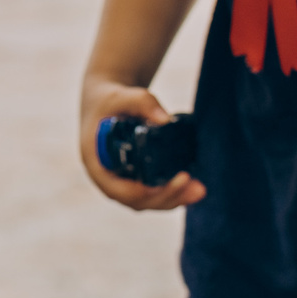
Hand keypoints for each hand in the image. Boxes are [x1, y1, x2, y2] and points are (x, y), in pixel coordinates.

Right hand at [79, 79, 205, 211]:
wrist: (105, 103)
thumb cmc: (109, 100)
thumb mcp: (120, 96)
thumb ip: (141, 102)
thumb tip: (166, 120)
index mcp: (96, 163)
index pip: (118, 190)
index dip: (145, 192)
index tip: (173, 182)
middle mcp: (108, 178)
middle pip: (137, 200)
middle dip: (168, 197)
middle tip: (195, 188)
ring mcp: (122, 182)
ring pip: (147, 201)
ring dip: (174, 199)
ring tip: (199, 190)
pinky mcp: (135, 180)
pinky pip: (153, 194)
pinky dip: (172, 193)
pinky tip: (193, 188)